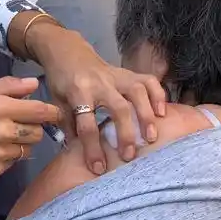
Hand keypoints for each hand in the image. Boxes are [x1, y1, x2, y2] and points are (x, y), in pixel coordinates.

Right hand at [0, 77, 59, 178]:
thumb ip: (10, 85)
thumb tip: (35, 84)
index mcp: (1, 109)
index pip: (42, 112)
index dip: (52, 112)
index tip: (52, 113)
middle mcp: (3, 134)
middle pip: (38, 134)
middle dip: (33, 127)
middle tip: (19, 123)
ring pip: (26, 151)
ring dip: (20, 143)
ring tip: (3, 136)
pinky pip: (11, 164)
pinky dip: (6, 157)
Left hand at [27, 21, 164, 174]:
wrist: (67, 51)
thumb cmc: (62, 81)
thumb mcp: (58, 102)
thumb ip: (68, 126)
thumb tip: (77, 154)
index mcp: (78, 92)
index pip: (86, 123)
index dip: (92, 148)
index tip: (98, 168)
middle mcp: (100, 83)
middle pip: (118, 108)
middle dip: (125, 133)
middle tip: (129, 156)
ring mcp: (117, 75)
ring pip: (137, 92)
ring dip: (146, 115)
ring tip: (151, 138)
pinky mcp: (128, 72)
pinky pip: (148, 80)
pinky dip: (158, 95)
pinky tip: (162, 113)